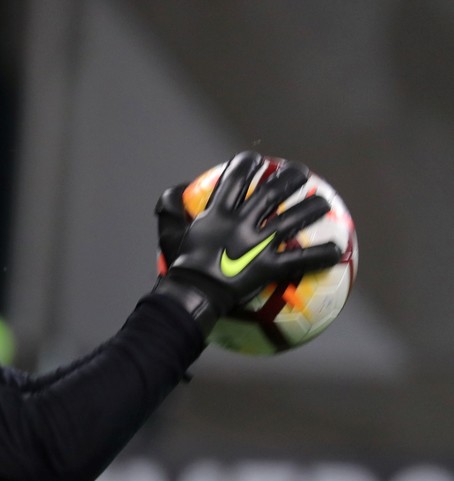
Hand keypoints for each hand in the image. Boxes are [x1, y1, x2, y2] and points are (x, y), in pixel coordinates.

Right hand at [154, 151, 341, 334]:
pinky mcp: (269, 266)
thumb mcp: (168, 232)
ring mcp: (258, 243)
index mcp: (218, 212)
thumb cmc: (179, 266)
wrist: (193, 294)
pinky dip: (321, 255)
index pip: (236, 177)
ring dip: (312, 208)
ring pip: (293, 219)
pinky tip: (338, 252)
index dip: (248, 164)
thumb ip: (170, 208)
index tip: (258, 161)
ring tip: (324, 203)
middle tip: (301, 173)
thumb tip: (175, 190)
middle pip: (272, 192)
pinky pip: (301, 259)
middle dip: (290, 177)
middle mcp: (242, 222)